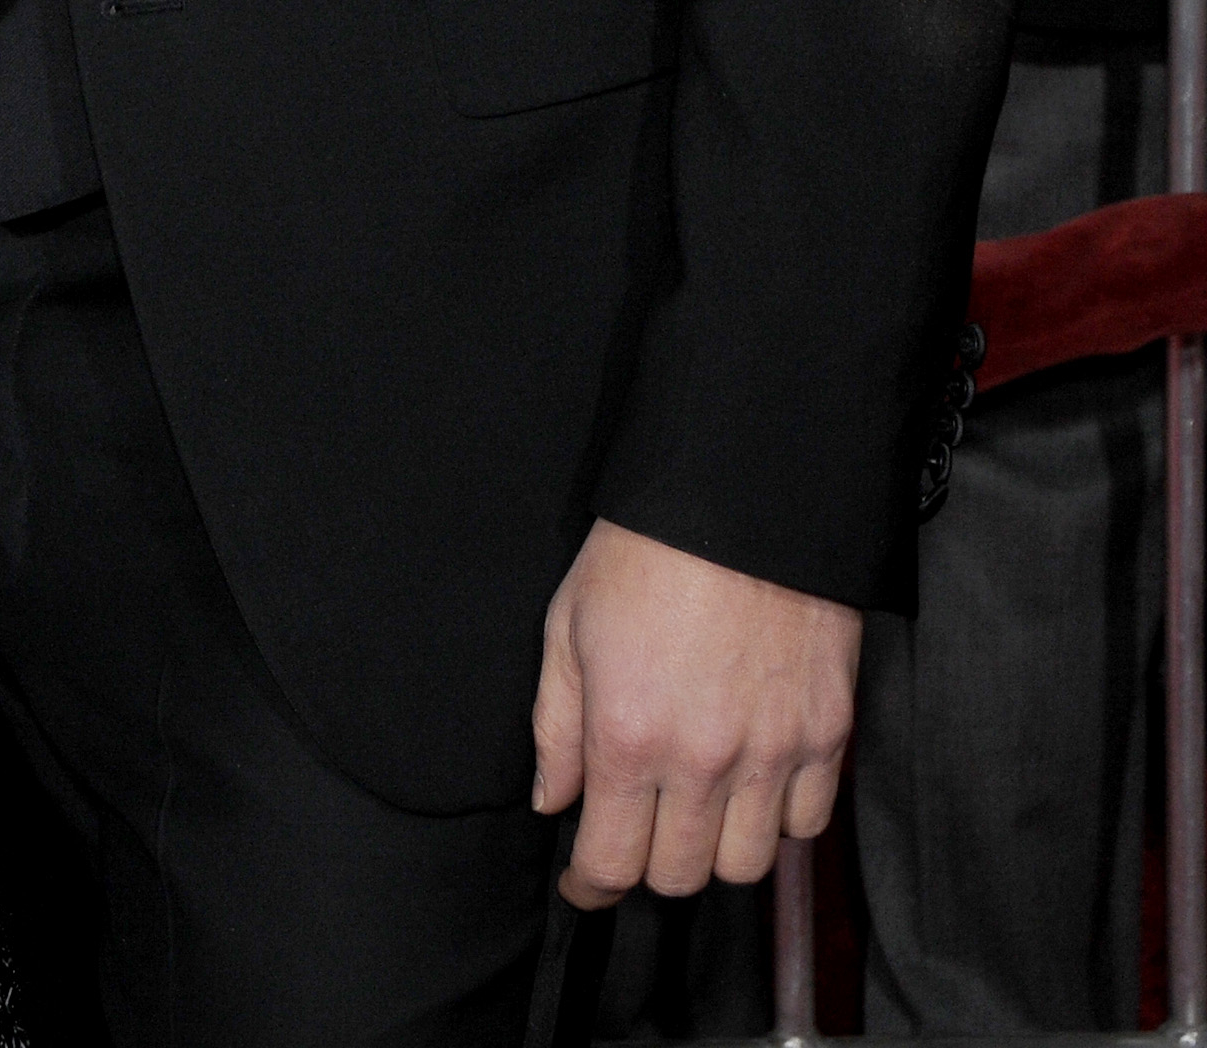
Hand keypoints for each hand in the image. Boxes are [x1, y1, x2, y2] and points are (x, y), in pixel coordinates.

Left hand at [532, 521, 859, 905]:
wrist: (743, 496)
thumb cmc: (646, 552)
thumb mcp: (568, 626)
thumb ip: (555, 727)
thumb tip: (554, 801)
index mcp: (629, 735)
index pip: (612, 863)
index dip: (590, 886)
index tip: (585, 882)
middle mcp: (703, 759)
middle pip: (680, 876)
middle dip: (649, 862)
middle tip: (641, 825)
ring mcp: (773, 751)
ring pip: (746, 865)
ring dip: (716, 848)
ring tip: (699, 805)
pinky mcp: (827, 733)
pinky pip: (807, 824)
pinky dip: (780, 819)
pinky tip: (755, 782)